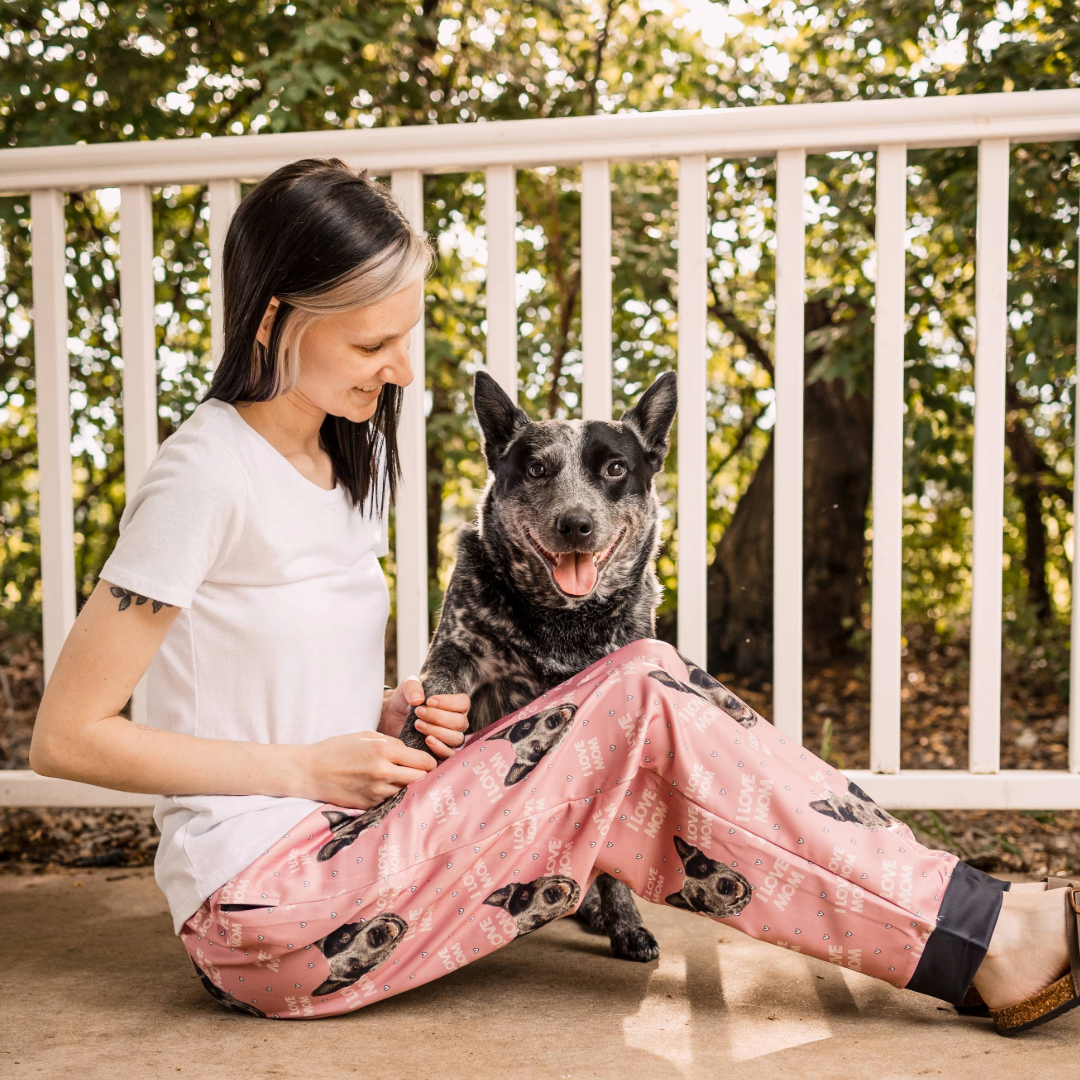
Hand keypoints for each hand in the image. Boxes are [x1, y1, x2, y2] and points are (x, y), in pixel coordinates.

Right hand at [298, 729, 436, 808]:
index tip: (429, 762)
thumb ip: (392, 742)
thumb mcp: (367, 736)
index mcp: (384, 750)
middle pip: (421, 778)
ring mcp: (376, 791)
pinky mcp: (369, 805)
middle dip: (423, 775)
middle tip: (420, 772)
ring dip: (408, 786)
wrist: (311, 771)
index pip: (423, 761)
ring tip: (402, 780)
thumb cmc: (338, 749)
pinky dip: (393, 795)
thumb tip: (411, 752)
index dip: (430, 761)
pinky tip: (386, 788)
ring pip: (407, 791)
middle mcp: (383, 772)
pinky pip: (391, 800)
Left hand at [379, 675, 470, 759]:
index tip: (430, 701)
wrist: (393, 716)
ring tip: (418, 724)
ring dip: (437, 731)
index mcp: (455, 704)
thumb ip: (413, 686)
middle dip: (438, 717)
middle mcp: (457, 722)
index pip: (463, 703)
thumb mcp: (407, 686)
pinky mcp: (441, 751)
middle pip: (459, 722)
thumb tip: (419, 699)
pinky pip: (449, 754)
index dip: (449, 703)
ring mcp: (450, 737)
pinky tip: (427, 739)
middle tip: (419, 712)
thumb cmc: (406, 699)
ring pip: (455, 738)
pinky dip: (439, 748)